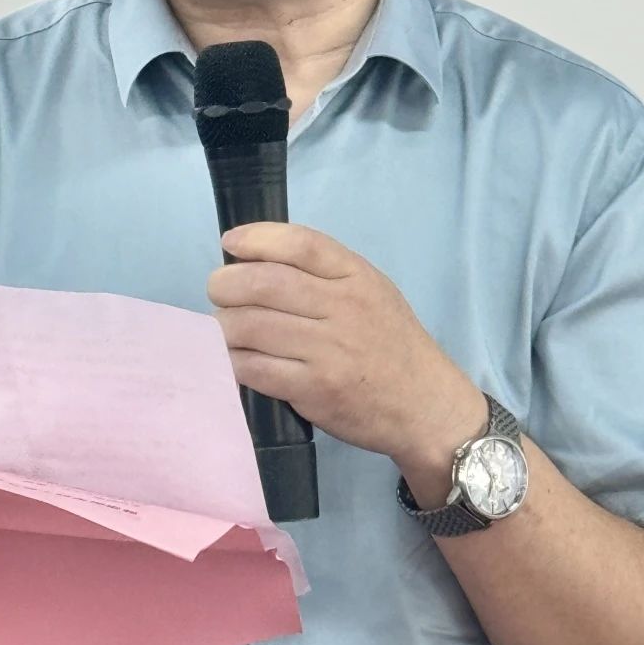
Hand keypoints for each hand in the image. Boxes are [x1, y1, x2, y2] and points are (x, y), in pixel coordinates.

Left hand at [208, 223, 485, 464]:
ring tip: (223, 328)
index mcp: (356, 276)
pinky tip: (232, 359)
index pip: (300, 244)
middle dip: (226, 284)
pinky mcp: (314, 391)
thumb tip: (255, 260)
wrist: (426, 406)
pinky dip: (233, 362)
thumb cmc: (391, 344)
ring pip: (252, 327)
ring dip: (223, 325)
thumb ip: (324, 273)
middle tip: (217, 290)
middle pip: (265, 284)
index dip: (257, 238)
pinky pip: (255, 369)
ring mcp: (328, 351)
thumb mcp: (372, 290)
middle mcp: (343, 308)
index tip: (231, 242)